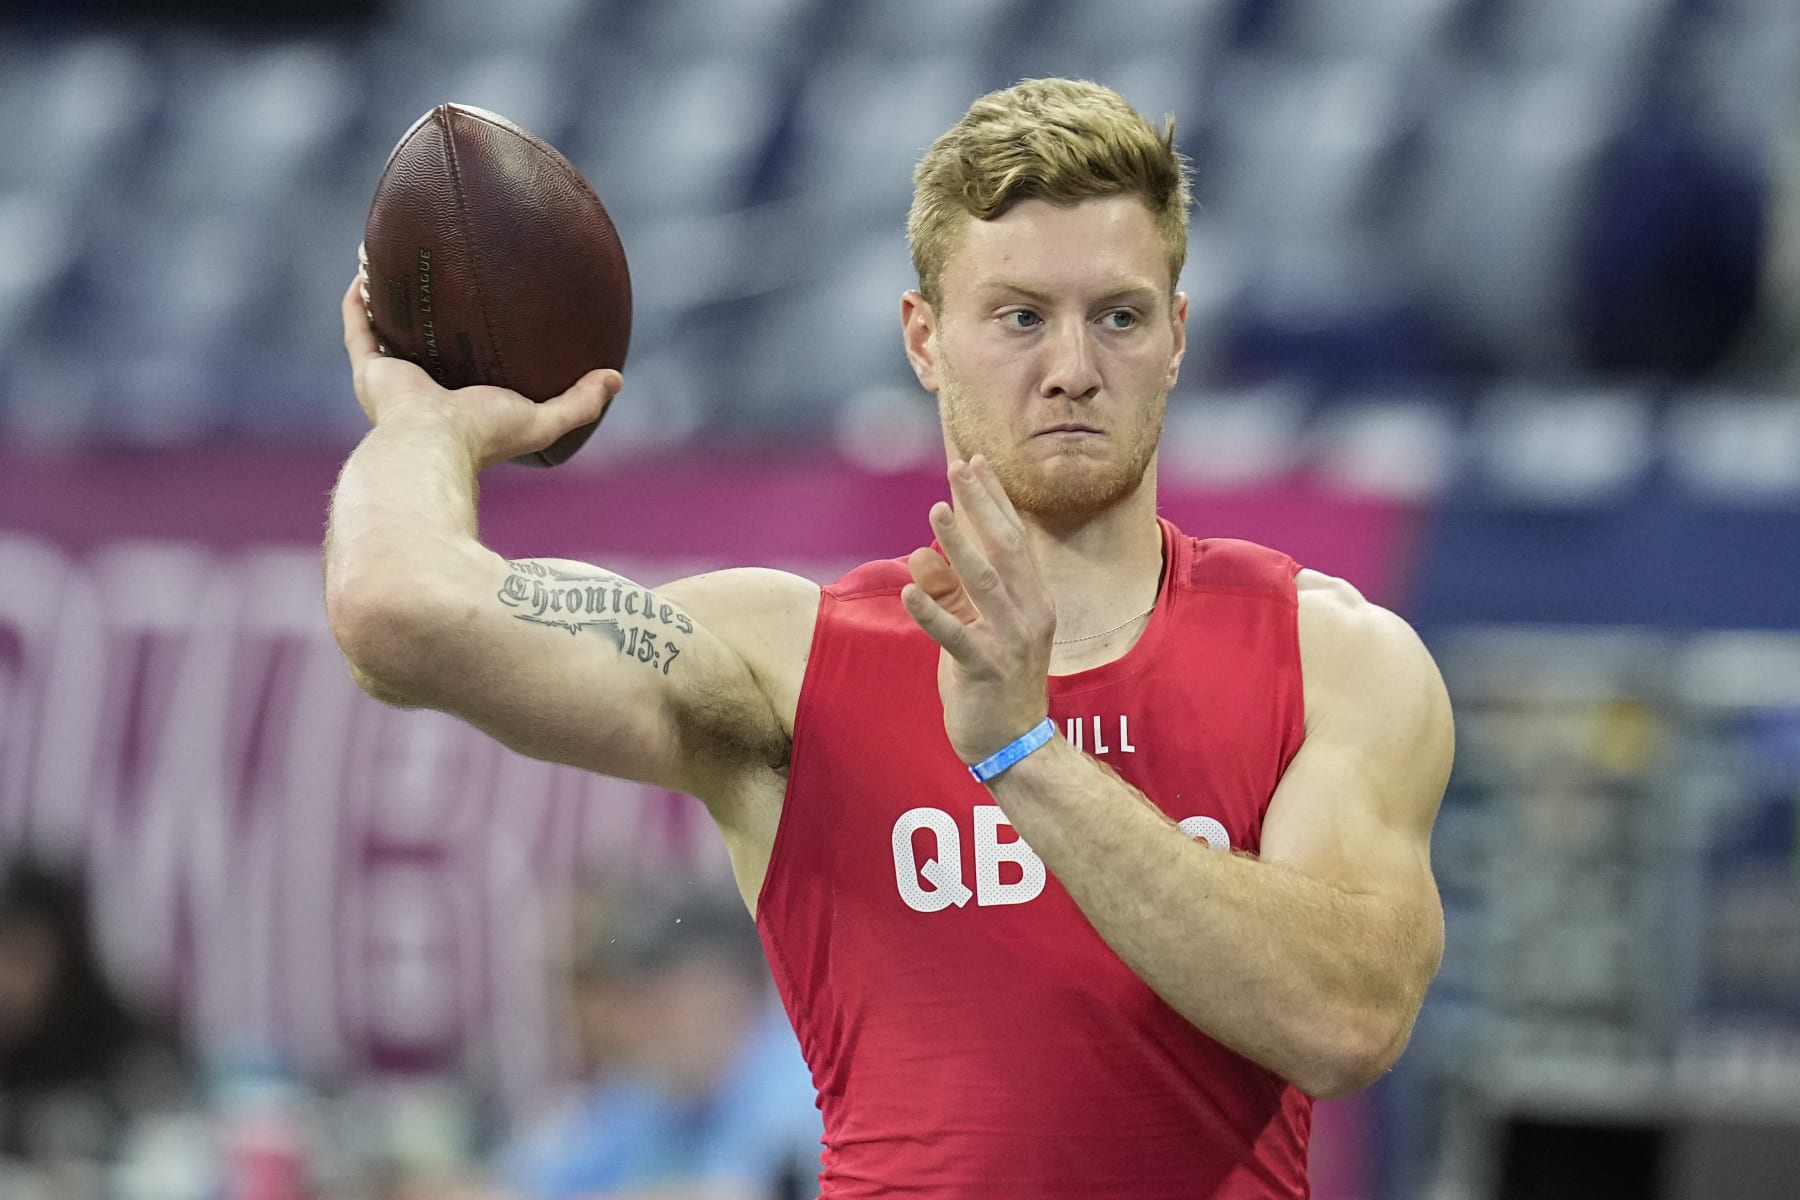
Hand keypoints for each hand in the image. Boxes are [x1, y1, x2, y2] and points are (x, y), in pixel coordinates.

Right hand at [340, 272, 619, 469]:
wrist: (433, 444)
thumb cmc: (486, 436)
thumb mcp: (544, 419)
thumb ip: (580, 402)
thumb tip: (617, 379)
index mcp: (460, 407)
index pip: (470, 374)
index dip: (476, 348)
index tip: (490, 318)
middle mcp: (424, 392)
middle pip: (427, 349)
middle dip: (432, 320)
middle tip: (445, 284)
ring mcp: (392, 381)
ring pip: (386, 334)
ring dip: (389, 303)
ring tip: (398, 266)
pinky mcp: (368, 369)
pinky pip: (359, 326)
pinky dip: (360, 300)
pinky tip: (367, 267)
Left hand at [901, 456, 1054, 763]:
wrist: (1014, 743)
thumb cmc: (993, 682)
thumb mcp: (973, 629)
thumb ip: (949, 594)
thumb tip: (920, 554)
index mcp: (1032, 599)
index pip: (1013, 539)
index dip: (994, 500)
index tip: (977, 464)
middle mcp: (1029, 613)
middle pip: (1005, 548)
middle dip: (981, 505)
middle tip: (960, 468)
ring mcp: (1010, 640)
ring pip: (983, 583)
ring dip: (959, 544)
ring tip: (937, 511)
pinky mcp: (985, 668)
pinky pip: (955, 636)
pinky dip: (932, 612)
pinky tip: (909, 590)